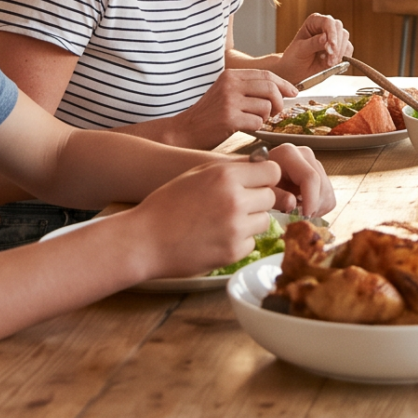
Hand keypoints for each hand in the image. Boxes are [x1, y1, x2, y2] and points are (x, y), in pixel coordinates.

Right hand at [124, 154, 280, 279]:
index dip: (265, 177)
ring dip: (250, 221)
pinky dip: (239, 241)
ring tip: (222, 221)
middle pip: (270, 197)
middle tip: (235, 204)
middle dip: (257, 199)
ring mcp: (235, 228)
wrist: (145, 240)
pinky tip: (216, 238)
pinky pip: (251, 243)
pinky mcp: (233, 252)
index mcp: (225, 176)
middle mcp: (235, 200)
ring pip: (264, 221)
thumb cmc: (168, 203)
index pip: (272, 172)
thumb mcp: (196, 174)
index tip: (257, 183)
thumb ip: (231, 168)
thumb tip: (262, 166)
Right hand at [169, 67, 296, 147]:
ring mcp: (229, 101)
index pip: (266, 75)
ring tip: (253, 120)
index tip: (293, 92)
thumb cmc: (209, 115)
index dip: (284, 84)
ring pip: (266, 106)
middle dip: (279, 102)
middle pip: (270, 88)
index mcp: (231, 75)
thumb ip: (249, 88)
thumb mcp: (227, 92)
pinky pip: (257, 122)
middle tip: (276, 112)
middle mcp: (231, 84)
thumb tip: (280, 90)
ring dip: (265, 117)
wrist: (186, 130)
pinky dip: (256, 127)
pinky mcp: (229, 118)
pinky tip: (244, 127)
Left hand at [265, 142, 334, 218]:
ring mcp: (315, 163)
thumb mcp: (262, 190)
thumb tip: (292, 204)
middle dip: (311, 207)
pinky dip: (318, 208)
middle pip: (321, 187)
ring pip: (327, 193)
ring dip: (314, 208)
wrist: (259, 177)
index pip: (310, 178)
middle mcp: (305, 154)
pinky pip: (329, 198)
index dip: (310, 200)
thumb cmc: (258, 184)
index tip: (304, 216)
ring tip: (295, 210)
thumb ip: (275, 196)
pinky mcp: (322, 174)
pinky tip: (302, 206)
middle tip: (295, 216)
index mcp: (289, 154)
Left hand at [277, 13, 349, 81]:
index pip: (328, 22)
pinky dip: (343, 58)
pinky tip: (331, 64)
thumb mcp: (300, 50)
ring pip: (345, 40)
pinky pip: (348, 51)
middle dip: (336, 46)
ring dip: (339, 54)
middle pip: (339, 29)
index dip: (332, 34)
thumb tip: (325, 37)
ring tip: (328, 64)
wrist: (295, 71)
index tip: (331, 47)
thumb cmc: (294, 58)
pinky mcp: (340, 48)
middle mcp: (325, 27)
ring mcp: (334, 37)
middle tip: (330, 61)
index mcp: (314, 22)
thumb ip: (313, 43)